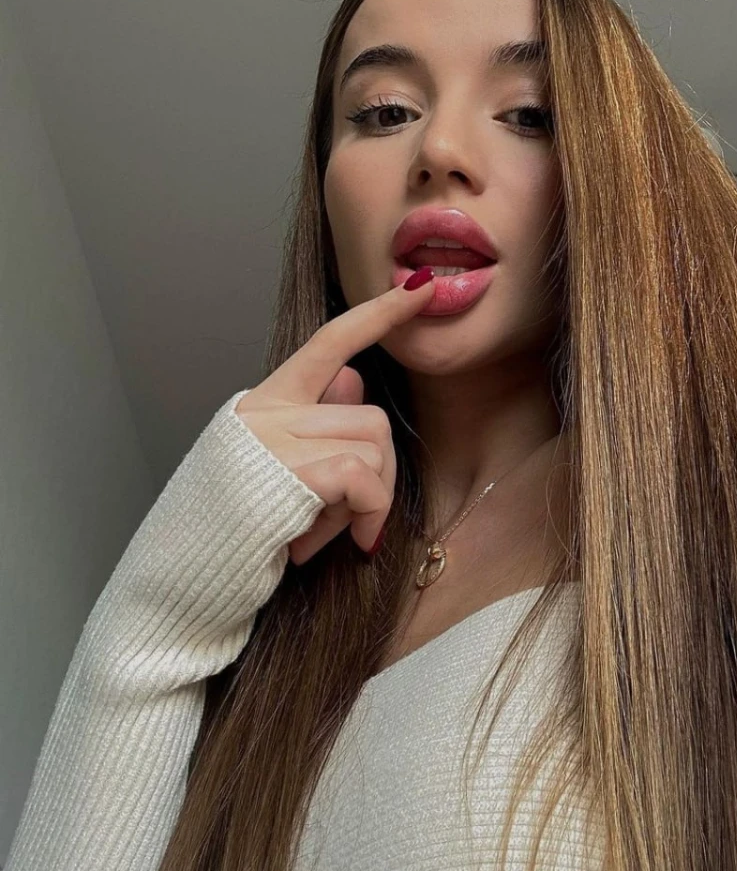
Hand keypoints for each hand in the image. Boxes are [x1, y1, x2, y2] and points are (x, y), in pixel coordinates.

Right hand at [235, 270, 434, 564]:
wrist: (179, 583)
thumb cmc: (229, 535)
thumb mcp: (272, 471)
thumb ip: (313, 422)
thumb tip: (354, 376)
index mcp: (261, 404)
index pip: (329, 341)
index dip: (379, 313)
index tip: (422, 288)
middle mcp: (265, 411)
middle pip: (369, 418)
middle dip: (375, 476)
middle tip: (341, 522)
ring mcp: (274, 439)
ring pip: (372, 447)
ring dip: (362, 504)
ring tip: (313, 535)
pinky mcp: (290, 474)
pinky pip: (363, 479)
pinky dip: (363, 516)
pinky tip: (317, 548)